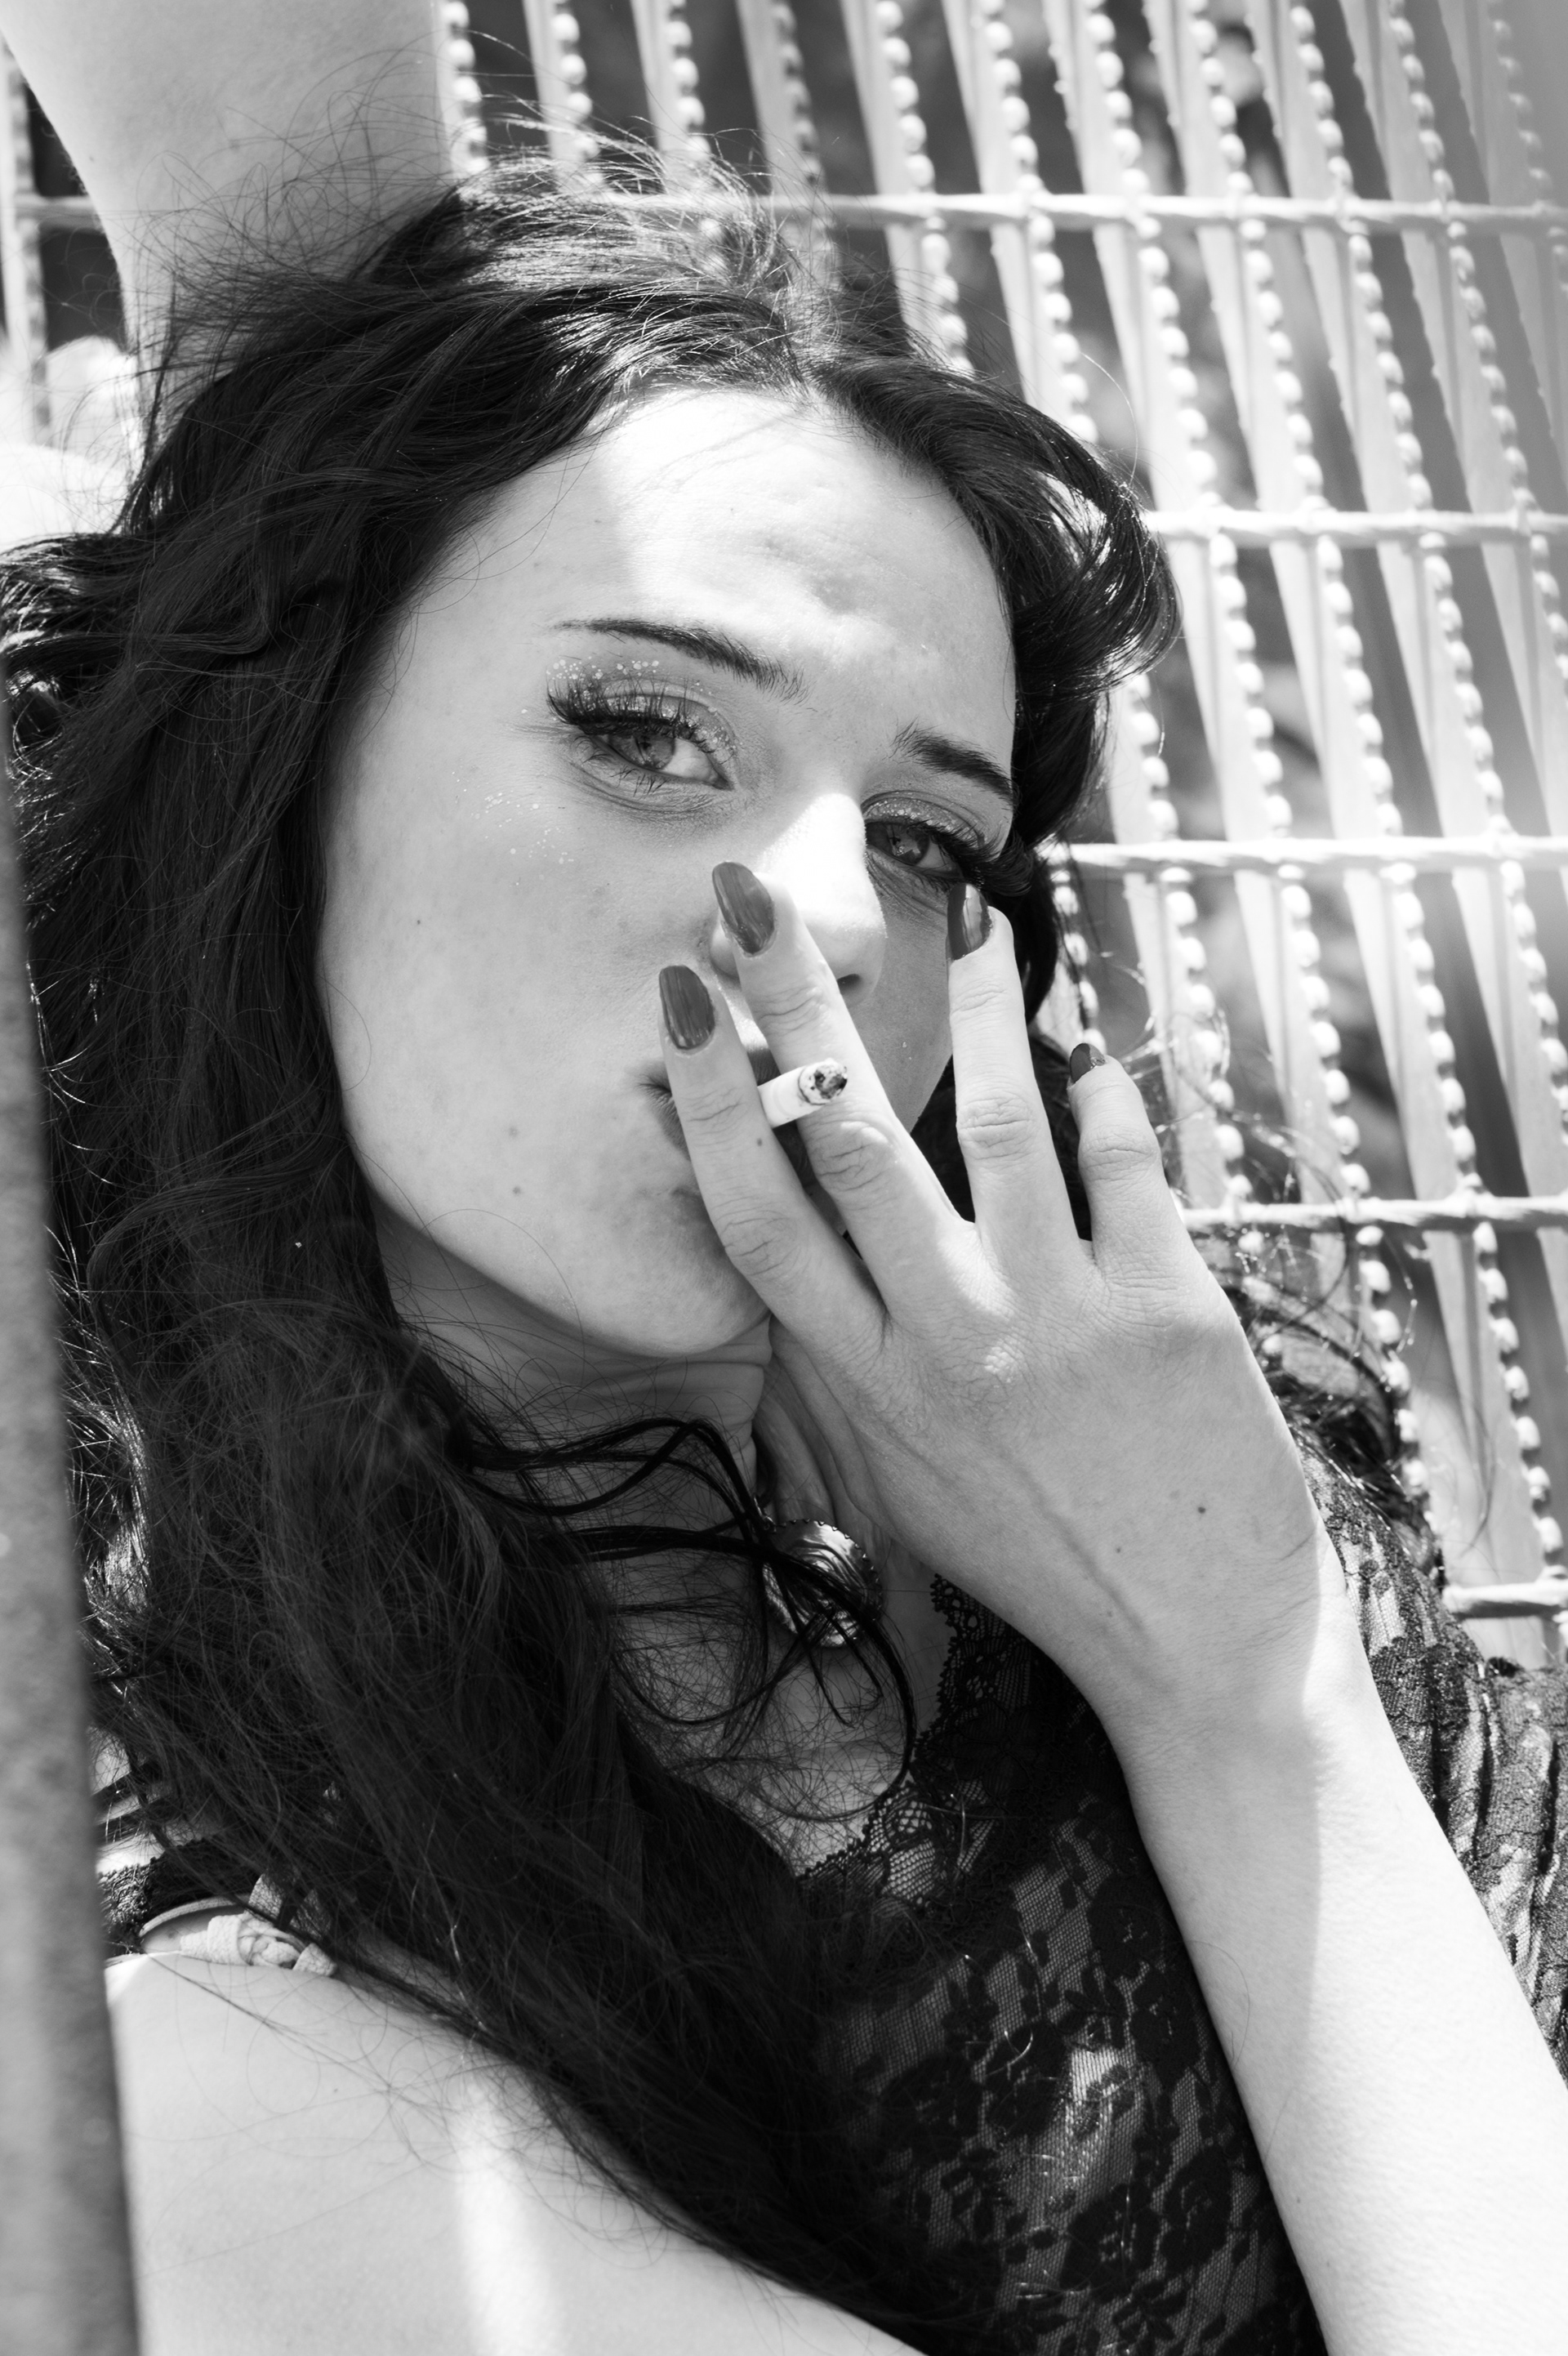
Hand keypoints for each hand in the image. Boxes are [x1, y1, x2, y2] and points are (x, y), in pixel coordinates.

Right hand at [658, 866, 1358, 1767]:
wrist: (1193, 1645)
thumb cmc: (1039, 1561)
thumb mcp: (902, 1487)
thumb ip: (837, 1381)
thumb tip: (780, 1275)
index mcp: (867, 1387)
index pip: (759, 1219)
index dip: (713, 1103)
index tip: (688, 1004)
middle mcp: (945, 1343)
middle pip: (845, 1145)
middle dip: (792, 1008)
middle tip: (754, 901)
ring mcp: (1056, 1319)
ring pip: (993, 1123)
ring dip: (975, 1011)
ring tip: (973, 923)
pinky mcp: (1164, 1307)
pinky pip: (1121, 1160)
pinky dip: (1104, 1093)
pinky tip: (1090, 1048)